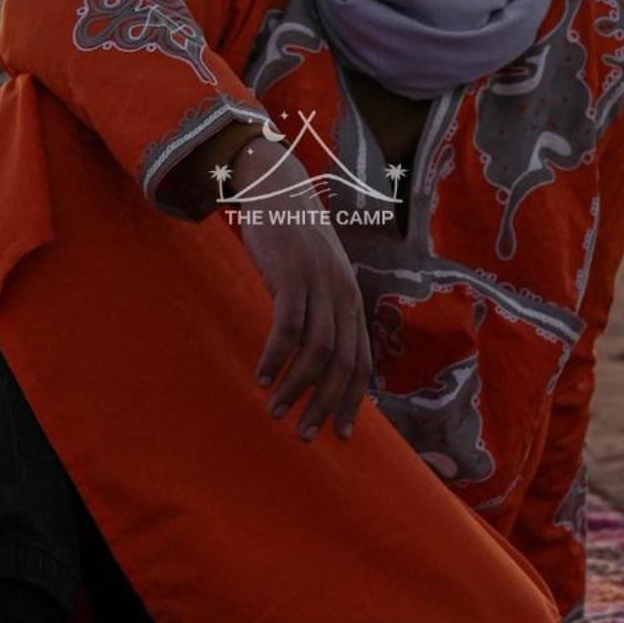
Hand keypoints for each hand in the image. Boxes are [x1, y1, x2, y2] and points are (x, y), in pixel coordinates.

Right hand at [235, 137, 372, 443]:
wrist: (276, 187)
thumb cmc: (290, 239)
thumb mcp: (315, 277)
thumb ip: (319, 311)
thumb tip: (313, 357)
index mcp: (351, 301)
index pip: (361, 363)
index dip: (353, 402)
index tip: (341, 435)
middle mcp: (343, 295)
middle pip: (343, 364)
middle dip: (326, 405)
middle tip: (306, 435)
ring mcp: (320, 284)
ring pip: (318, 350)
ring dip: (297, 387)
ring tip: (276, 411)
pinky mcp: (293, 274)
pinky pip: (289, 325)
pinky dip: (277, 356)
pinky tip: (262, 376)